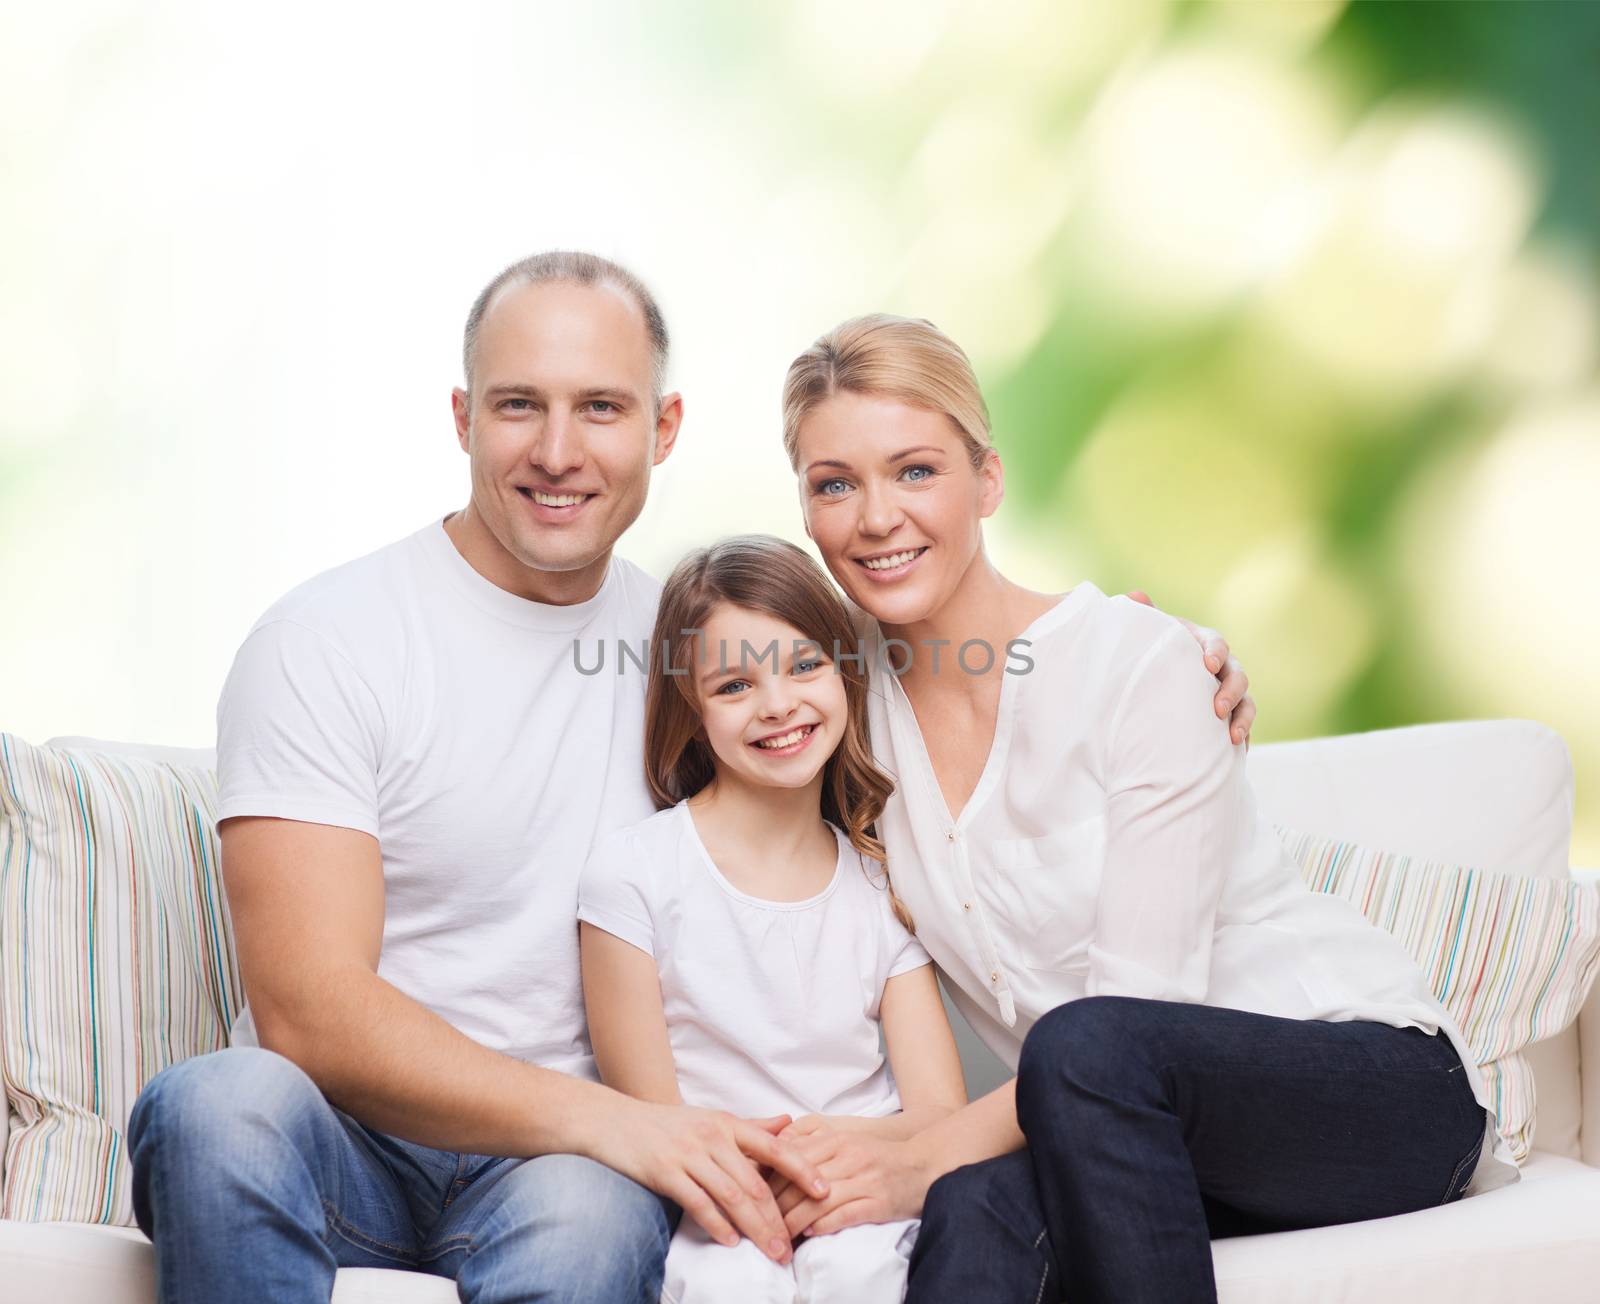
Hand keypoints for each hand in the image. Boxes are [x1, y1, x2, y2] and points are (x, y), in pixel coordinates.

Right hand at [591, 1101, 826, 1262]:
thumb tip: (788, 1123)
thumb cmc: (667, 1125)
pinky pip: (698, 1201)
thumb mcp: (711, 1119)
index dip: (801, 1169)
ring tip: (770, 1251)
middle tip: (792, 1246)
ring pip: (731, 1195)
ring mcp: (689, 1153)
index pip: (774, 1146)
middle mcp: (713, 1137)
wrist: (615, 1121)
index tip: (824, 1191)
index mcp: (728, 1124)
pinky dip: (716, 1223)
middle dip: (777, 1218)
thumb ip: (751, 1127)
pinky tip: (731, 1241)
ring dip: (754, 1227)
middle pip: (755, 1182)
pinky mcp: (665, 1171)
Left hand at [769, 1125, 932, 1238]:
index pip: (793, 1158)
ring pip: (818, 1201)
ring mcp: (864, 1179)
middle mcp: (849, 1156)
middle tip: (762, 1222)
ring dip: (794, 1220)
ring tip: (781, 1233)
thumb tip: (776, 1164)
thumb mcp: (846, 1142)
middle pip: (801, 1181)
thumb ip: (815, 1149)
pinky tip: (810, 1233)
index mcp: (838, 1139)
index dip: (771, 1178)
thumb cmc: (878, 1157)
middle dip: (777, 1205)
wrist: (923, 1164)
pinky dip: (823, 1225)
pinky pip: (844, 1215)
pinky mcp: (878, 1202)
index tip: (755, 1196)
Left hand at [1127, 591, 1254, 745]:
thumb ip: (1143, 616)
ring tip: (1233, 737)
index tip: (1208, 664)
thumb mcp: (1148, 634)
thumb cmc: (1151, 652)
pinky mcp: (1228, 715)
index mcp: (1201, 642)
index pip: (1216, 642)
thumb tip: (1133, 595)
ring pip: (1247, 702)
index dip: (1216, 651)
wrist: (1153, 678)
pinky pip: (1243, 725)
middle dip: (1232, 691)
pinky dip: (1244, 736)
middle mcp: (1221, 666)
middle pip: (1238, 675)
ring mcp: (1227, 691)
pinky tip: (1237, 752)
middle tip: (1218, 709)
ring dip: (1243, 719)